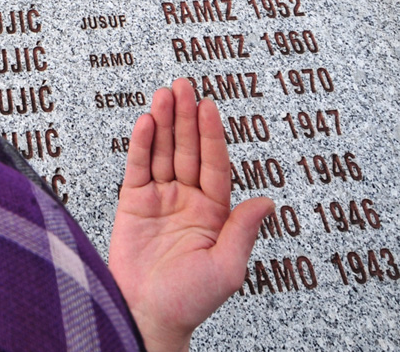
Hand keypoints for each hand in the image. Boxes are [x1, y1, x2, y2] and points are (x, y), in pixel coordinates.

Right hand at [108, 80, 273, 351]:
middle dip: (185, 117)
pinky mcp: (133, 202)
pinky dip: (141, 144)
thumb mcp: (226, 268)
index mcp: (214, 212)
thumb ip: (242, 230)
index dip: (211, 134)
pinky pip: (138, 166)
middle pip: (187, 149)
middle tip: (183, 85)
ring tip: (164, 94)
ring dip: (164, 122)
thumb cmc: (188, 301)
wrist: (146, 314)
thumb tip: (266, 200)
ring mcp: (159, 198)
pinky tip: (146, 122)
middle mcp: (187, 199)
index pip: (214, 164)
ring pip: (163, 151)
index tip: (209, 106)